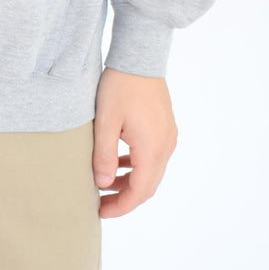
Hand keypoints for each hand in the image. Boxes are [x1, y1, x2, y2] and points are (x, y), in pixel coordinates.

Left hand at [92, 66, 177, 217]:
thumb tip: (104, 184)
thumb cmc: (120, 86)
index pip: (140, 191)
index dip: (121, 206)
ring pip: (151, 172)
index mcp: (152, 148)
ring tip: (105, 184)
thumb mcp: (105, 122)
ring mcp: (168, 136)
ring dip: (131, 182)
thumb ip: (104, 155)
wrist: (140, 57)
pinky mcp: (165, 127)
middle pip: (148, 186)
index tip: (100, 212)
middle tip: (100, 204)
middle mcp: (165, 146)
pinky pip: (154, 157)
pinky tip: (119, 163)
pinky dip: (137, 167)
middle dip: (124, 198)